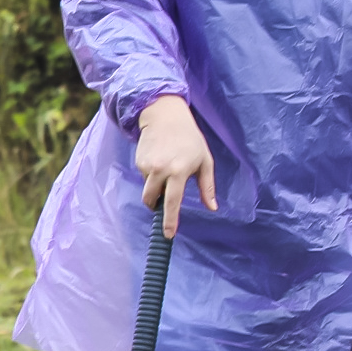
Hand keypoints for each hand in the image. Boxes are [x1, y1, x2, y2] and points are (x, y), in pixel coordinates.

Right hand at [134, 95, 214, 235]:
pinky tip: (159, 159)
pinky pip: (144, 176)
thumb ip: (208, 187)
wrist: (165, 115)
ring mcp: (147, 166)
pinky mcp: (138, 161)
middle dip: (156, 205)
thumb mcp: (205, 161)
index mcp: (179, 171)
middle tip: (163, 200)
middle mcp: (160, 170)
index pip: (173, 202)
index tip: (168, 235)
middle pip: (152, 199)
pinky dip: (151, 174)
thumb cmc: (190, 139)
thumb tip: (213, 207)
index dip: (170, 220)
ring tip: (167, 169)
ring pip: (148, 188)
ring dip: (156, 187)